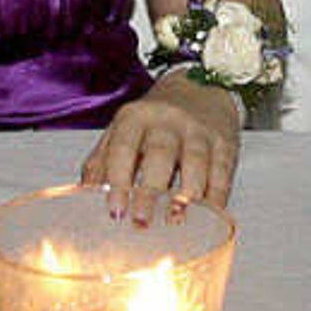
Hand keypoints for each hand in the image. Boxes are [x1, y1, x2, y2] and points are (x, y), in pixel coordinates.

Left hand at [79, 73, 243, 223]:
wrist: (200, 89)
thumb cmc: (153, 122)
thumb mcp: (122, 131)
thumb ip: (101, 161)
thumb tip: (85, 195)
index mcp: (135, 118)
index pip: (124, 147)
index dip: (118, 179)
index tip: (115, 211)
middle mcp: (167, 121)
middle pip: (159, 154)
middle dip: (150, 190)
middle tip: (141, 221)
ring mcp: (198, 130)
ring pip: (195, 160)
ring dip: (187, 192)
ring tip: (176, 219)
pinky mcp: (225, 141)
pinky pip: (222, 170)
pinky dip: (216, 194)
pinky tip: (209, 214)